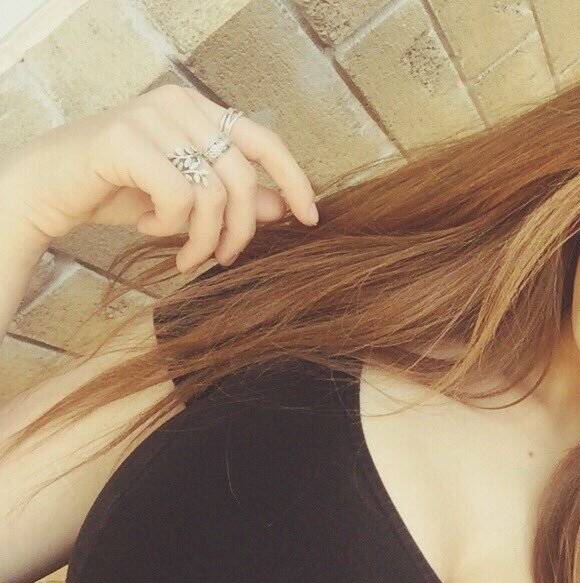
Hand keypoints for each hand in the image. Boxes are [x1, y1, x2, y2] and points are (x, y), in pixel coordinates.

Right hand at [0, 84, 317, 271]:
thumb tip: (283, 206)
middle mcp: (180, 104)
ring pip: (213, 192)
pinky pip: (178, 195)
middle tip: (221, 258)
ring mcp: (152, 116)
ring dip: (202, 238)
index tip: (311, 219)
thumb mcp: (187, 197)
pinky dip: (168, 225)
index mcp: (201, 110)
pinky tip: (147, 228)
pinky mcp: (124, 138)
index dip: (295, 180)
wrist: (45, 190)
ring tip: (183, 253)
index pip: (266, 142)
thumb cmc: (119, 191)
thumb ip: (232, 195)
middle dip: (240, 231)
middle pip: (243, 177)